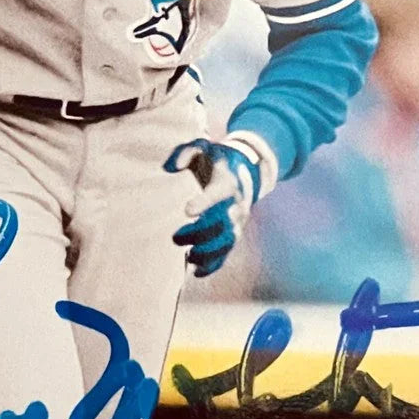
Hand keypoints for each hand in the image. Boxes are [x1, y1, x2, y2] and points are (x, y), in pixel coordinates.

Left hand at [163, 135, 268, 278]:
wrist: (246, 169)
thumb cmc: (216, 159)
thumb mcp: (203, 147)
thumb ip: (185, 152)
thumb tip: (171, 167)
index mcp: (227, 182)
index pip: (217, 193)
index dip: (204, 202)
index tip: (187, 210)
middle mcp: (236, 204)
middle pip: (221, 223)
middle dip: (199, 234)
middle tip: (176, 238)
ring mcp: (238, 221)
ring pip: (226, 242)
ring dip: (208, 253)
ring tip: (189, 257)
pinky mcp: (235, 232)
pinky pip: (227, 252)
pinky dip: (214, 264)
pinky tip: (197, 272)